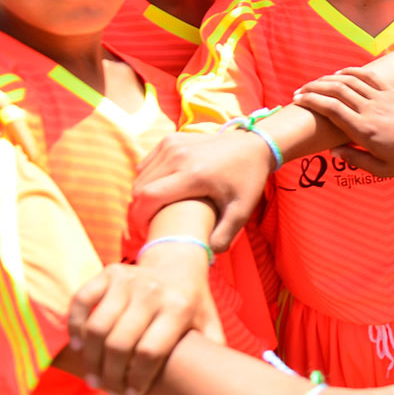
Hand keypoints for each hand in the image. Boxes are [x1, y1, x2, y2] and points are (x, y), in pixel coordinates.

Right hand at [67, 259, 224, 394]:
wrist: (178, 262)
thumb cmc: (191, 303)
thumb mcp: (208, 324)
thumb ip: (213, 352)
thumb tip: (216, 388)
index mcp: (179, 307)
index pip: (150, 352)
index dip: (137, 379)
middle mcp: (153, 292)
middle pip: (120, 344)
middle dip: (111, 376)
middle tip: (110, 392)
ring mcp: (128, 280)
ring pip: (97, 327)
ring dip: (91, 359)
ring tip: (95, 379)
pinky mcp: (109, 273)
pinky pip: (81, 301)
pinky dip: (75, 326)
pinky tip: (77, 347)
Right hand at [131, 131, 273, 252]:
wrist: (254, 145)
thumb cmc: (248, 180)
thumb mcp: (241, 212)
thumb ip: (224, 237)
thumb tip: (204, 255)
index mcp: (194, 174)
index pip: (148, 198)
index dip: (140, 219)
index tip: (149, 232)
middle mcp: (178, 156)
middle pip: (139, 189)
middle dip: (140, 211)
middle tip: (151, 225)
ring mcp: (172, 144)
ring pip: (140, 176)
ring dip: (142, 196)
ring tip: (155, 210)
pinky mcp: (170, 139)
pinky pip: (146, 164)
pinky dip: (146, 179)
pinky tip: (159, 192)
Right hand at [292, 68, 393, 176]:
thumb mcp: (380, 169)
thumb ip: (354, 159)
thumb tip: (332, 150)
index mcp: (364, 130)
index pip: (331, 109)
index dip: (311, 101)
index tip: (298, 101)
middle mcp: (370, 110)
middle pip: (336, 90)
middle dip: (314, 88)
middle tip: (299, 91)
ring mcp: (381, 98)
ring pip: (349, 80)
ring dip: (328, 79)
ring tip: (315, 83)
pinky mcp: (391, 92)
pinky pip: (368, 75)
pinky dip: (351, 71)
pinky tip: (339, 74)